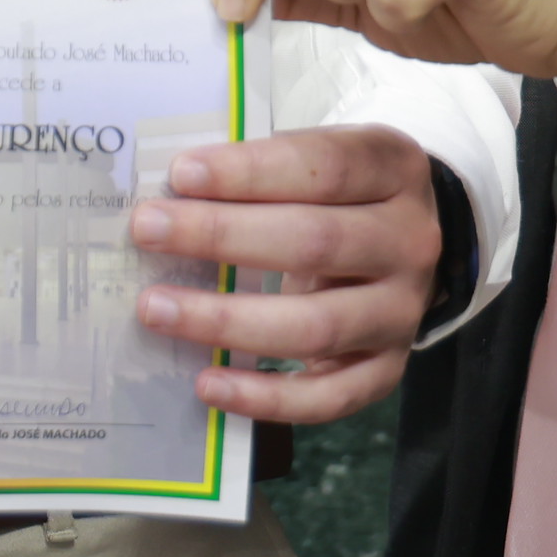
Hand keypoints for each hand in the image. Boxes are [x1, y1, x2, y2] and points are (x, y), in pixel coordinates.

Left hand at [127, 127, 442, 424]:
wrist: (403, 242)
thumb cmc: (337, 192)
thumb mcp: (316, 160)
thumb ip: (259, 170)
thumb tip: (168, 193)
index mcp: (392, 168)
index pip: (323, 167)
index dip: (250, 171)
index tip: (181, 175)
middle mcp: (409, 241)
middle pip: (315, 243)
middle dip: (221, 237)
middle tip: (147, 231)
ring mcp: (403, 312)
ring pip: (317, 327)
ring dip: (228, 321)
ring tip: (157, 309)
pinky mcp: (388, 369)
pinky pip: (329, 397)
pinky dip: (265, 396)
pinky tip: (208, 382)